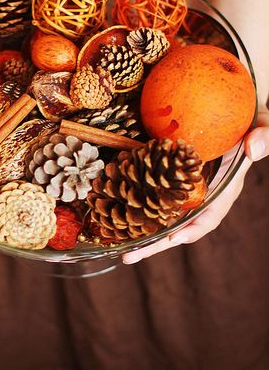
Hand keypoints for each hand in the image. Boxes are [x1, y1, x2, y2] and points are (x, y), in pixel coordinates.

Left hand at [122, 106, 268, 263]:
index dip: (193, 228)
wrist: (235, 112)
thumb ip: (265, 135)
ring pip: (161, 214)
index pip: (211, 215)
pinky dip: (135, 203)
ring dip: (141, 230)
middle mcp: (203, 193)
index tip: (174, 238)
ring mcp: (184, 187)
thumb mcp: (265, 123)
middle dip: (156, 242)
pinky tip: (114, 210)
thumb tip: (253, 149)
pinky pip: (151, 194)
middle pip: (179, 225)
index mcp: (225, 188)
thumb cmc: (250, 120)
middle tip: (129, 256)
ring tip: (118, 246)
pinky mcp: (168, 175)